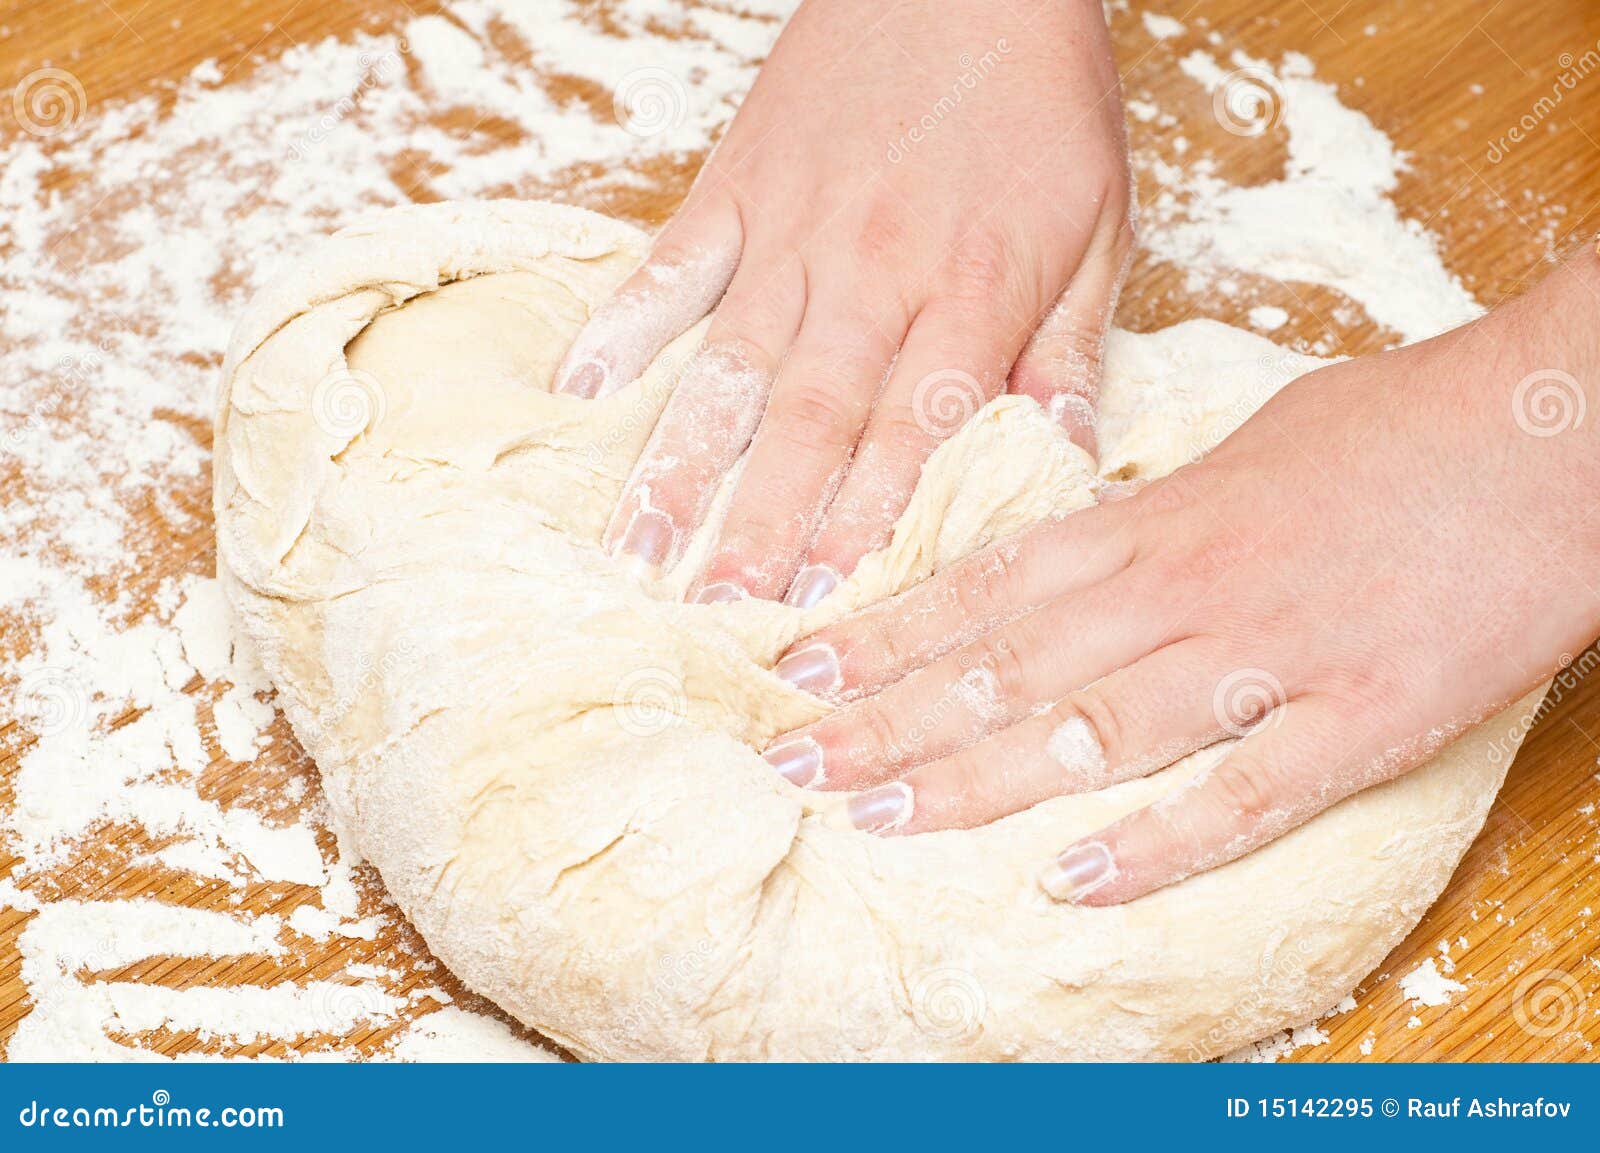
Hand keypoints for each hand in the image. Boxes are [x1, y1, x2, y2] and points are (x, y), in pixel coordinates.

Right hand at [555, 0, 1133, 604]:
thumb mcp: (1101, 221)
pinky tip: (576, 390)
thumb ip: (1073, 346)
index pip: (912, 432)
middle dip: (764, 527)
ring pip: (729, 364)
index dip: (867, 524)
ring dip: (682, 462)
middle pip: (811, 421)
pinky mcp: (739, 184)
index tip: (830, 607)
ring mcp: (792, 229)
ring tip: (638, 549)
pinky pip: (673, 264)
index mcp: (971, 292)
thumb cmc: (1042, 96)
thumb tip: (1068, 458)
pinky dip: (624, 324)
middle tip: (721, 617)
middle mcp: (871, 274)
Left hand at [762, 250, 1599, 903]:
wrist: (1556, 427)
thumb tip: (1086, 530)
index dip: (885, 632)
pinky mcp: (1361, 721)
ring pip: (1088, 731)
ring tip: (872, 815)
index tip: (797, 667)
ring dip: (970, 780)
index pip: (985, 585)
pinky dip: (1156, 845)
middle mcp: (1184, 590)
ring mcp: (1267, 659)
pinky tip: (1071, 883)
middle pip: (1006, 666)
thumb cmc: (1405, 424)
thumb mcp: (1249, 443)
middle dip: (886, 715)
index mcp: (1155, 520)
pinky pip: (1242, 797)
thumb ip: (1155, 503)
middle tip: (785, 755)